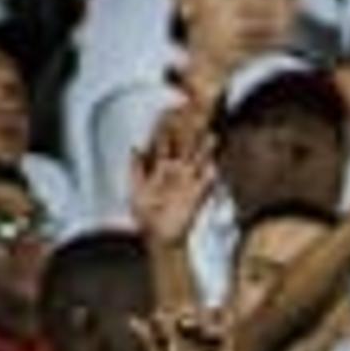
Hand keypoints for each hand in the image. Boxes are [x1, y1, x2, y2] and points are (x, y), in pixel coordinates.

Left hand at [129, 112, 214, 249]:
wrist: (158, 237)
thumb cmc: (145, 216)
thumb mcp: (135, 190)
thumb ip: (135, 169)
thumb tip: (135, 147)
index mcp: (159, 170)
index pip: (164, 145)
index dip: (166, 130)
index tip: (170, 113)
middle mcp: (176, 174)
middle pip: (185, 149)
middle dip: (191, 134)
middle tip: (197, 117)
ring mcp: (188, 184)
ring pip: (198, 162)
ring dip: (205, 150)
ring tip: (213, 136)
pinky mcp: (196, 197)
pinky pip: (205, 183)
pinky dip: (209, 175)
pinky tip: (214, 164)